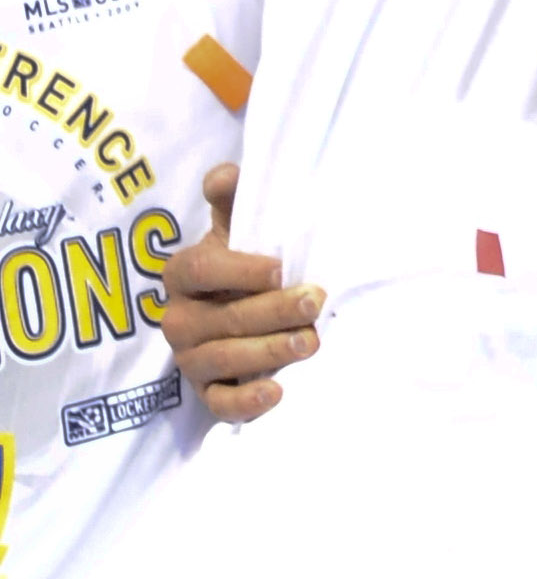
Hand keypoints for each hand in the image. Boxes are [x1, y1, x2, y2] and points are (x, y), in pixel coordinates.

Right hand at [150, 162, 322, 425]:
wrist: (247, 310)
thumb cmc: (246, 265)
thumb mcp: (239, 228)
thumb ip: (232, 199)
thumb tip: (226, 175)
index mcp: (183, 274)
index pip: (201, 269)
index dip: (240, 269)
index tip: (280, 268)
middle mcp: (179, 319)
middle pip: (222, 318)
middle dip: (272, 310)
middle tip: (316, 302)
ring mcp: (190, 359)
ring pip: (223, 359)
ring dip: (267, 351)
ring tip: (311, 342)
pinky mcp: (206, 393)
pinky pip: (220, 404)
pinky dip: (246, 401)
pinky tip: (278, 392)